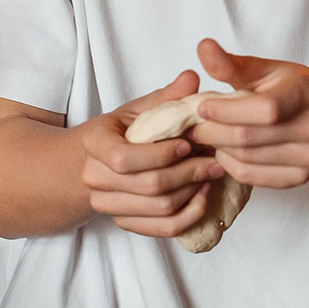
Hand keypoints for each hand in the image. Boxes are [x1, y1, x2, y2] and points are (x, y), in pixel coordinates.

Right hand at [77, 71, 223, 239]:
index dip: (160, 154)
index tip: (188, 143)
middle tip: (214, 159)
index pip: (124, 159)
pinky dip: (189, 215)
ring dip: (192, 191)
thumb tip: (192, 79)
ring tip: (210, 173)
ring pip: (160, 208)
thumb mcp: (140, 109)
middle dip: (188, 172)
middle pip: (150, 186)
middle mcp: (94, 178)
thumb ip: (166, 97)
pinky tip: (202, 195)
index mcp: (95, 143)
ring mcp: (108, 205)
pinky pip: (163, 229)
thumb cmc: (123, 132)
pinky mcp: (125, 223)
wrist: (98, 161)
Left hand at [186, 39, 308, 189]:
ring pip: (247, 159)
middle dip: (213, 131)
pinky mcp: (301, 177)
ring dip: (218, 148)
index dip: (226, 111)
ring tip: (206, 136)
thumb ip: (230, 64)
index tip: (201, 107)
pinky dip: (229, 164)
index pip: (265, 108)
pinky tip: (223, 150)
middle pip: (250, 138)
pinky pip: (252, 176)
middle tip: (192, 126)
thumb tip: (204, 46)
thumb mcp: (262, 70)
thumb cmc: (286, 87)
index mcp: (308, 92)